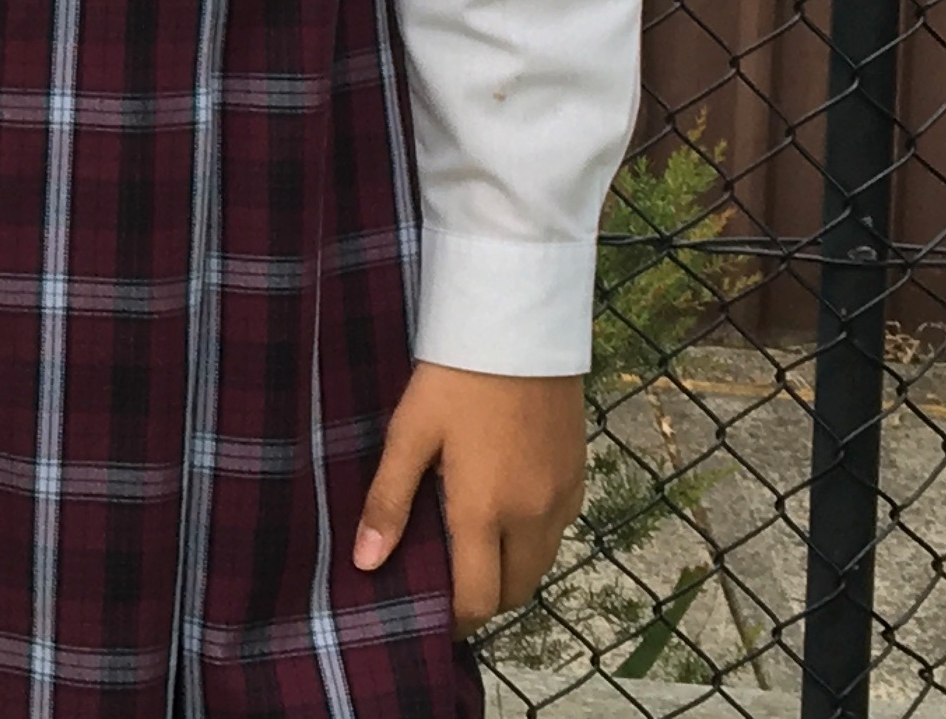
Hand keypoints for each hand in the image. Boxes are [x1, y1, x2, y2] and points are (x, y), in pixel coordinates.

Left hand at [355, 363, 585, 631]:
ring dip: (512, 571)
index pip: (478, 599)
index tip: (433, 618)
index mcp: (484, 512)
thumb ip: (389, 501)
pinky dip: (534, 539)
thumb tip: (366, 564)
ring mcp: (562, 498)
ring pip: (540, 564)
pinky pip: (559, 530)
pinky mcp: (579, 475)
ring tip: (476, 547)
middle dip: (484, 598)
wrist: (519, 326)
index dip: (455, 620)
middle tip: (451, 580)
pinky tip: (508, 510)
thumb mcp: (410, 433)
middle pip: (514, 591)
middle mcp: (532, 517)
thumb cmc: (455, 378)